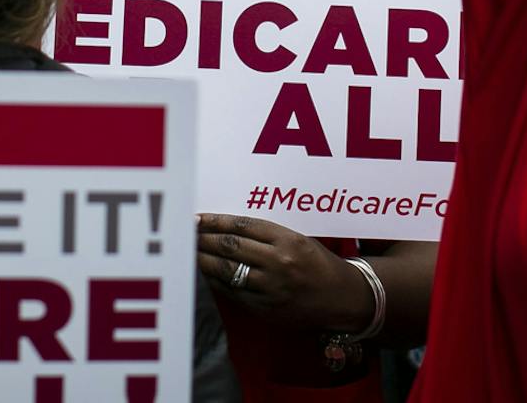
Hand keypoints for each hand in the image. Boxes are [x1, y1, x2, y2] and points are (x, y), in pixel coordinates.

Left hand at [196, 214, 371, 330]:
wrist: (342, 298)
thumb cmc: (319, 264)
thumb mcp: (299, 240)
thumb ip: (267, 235)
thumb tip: (229, 228)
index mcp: (288, 240)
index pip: (243, 226)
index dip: (216, 221)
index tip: (199, 218)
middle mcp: (279, 262)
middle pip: (230, 247)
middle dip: (203, 239)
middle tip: (185, 232)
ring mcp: (271, 288)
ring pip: (227, 270)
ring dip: (203, 260)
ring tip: (188, 252)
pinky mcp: (265, 308)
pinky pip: (232, 292)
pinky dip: (215, 281)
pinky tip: (205, 273)